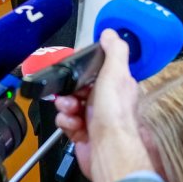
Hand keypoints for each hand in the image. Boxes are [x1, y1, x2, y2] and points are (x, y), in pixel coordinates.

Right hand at [54, 29, 152, 181]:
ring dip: (65, 107)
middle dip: (69, 91)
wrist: (108, 148)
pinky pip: (67, 123)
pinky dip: (66, 123)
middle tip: (71, 96)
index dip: (82, 71)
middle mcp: (107, 103)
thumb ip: (114, 50)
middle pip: (78, 89)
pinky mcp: (83, 135)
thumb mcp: (116, 72)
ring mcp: (95, 119)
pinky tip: (73, 125)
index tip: (75, 72)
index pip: (95, 72)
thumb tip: (110, 33)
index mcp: (117, 86)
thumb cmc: (115, 114)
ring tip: (71, 111)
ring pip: (69, 106)